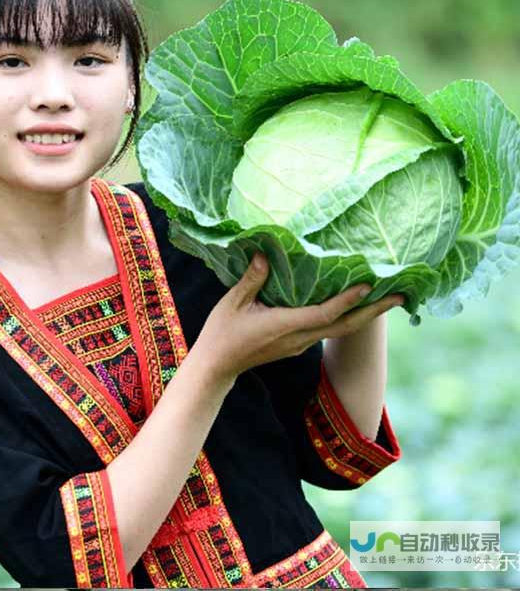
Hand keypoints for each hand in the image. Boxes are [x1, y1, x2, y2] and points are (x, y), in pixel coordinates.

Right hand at [195, 253, 403, 388]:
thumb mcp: (232, 302)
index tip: (369, 284)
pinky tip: (354, 305)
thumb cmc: (222, 332)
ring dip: (365, 314)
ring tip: (387, 298)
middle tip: (402, 296)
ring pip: (340, 329)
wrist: (218, 365)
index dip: (348, 299)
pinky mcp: (297, 343)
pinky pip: (328, 329)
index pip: (325, 313)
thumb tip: (266, 256)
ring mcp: (300, 343)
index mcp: (285, 326)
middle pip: (345, 326)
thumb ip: (252, 279)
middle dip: (374, 311)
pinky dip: (347, 316)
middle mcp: (299, 338)